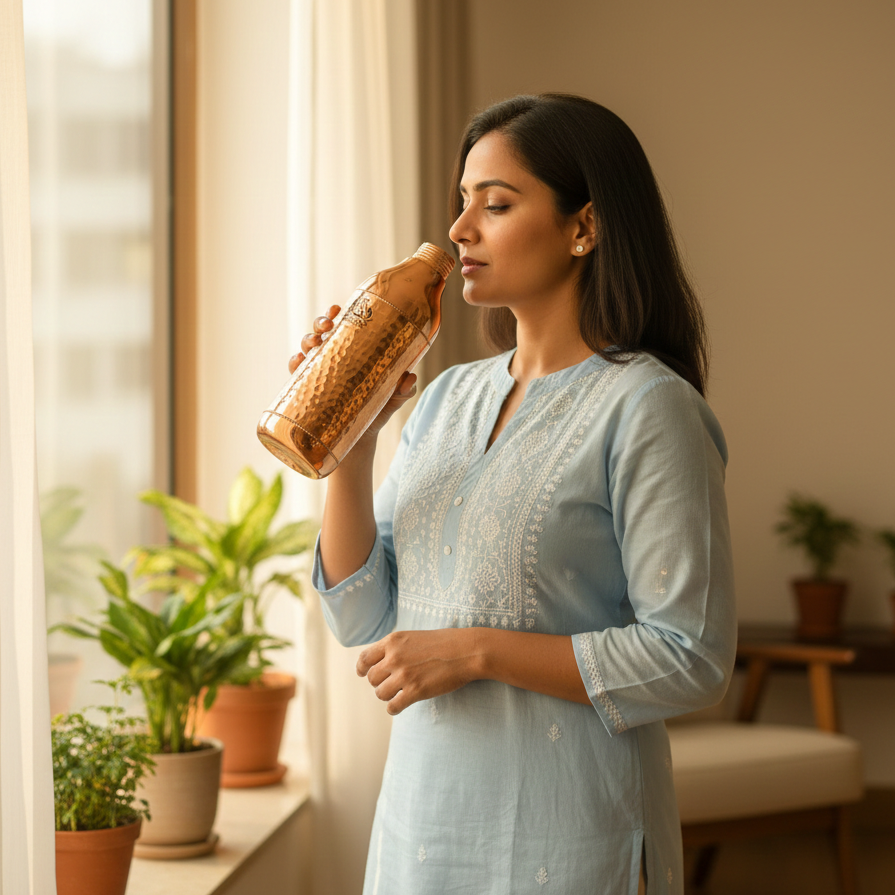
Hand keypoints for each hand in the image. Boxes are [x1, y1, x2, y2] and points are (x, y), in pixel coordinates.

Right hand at [287, 305, 418, 447]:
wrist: (360, 440)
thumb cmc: (377, 410)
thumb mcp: (394, 399)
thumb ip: (404, 390)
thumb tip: (410, 378)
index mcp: (352, 352)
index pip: (342, 326)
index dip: (336, 314)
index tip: (338, 309)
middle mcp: (332, 359)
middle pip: (320, 332)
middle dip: (319, 323)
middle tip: (327, 325)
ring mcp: (319, 374)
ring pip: (306, 348)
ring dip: (307, 340)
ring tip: (314, 343)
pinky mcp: (308, 391)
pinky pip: (296, 374)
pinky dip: (294, 364)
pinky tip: (298, 362)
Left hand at [357, 629, 480, 714]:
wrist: (466, 650)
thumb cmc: (444, 643)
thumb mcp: (414, 637)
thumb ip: (396, 648)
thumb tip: (380, 663)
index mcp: (393, 641)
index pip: (364, 658)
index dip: (362, 669)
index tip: (363, 674)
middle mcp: (394, 657)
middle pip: (371, 678)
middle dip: (380, 683)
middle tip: (392, 684)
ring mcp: (404, 675)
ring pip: (380, 693)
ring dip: (388, 696)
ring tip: (400, 692)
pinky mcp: (415, 691)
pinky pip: (392, 706)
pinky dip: (394, 708)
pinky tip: (402, 704)